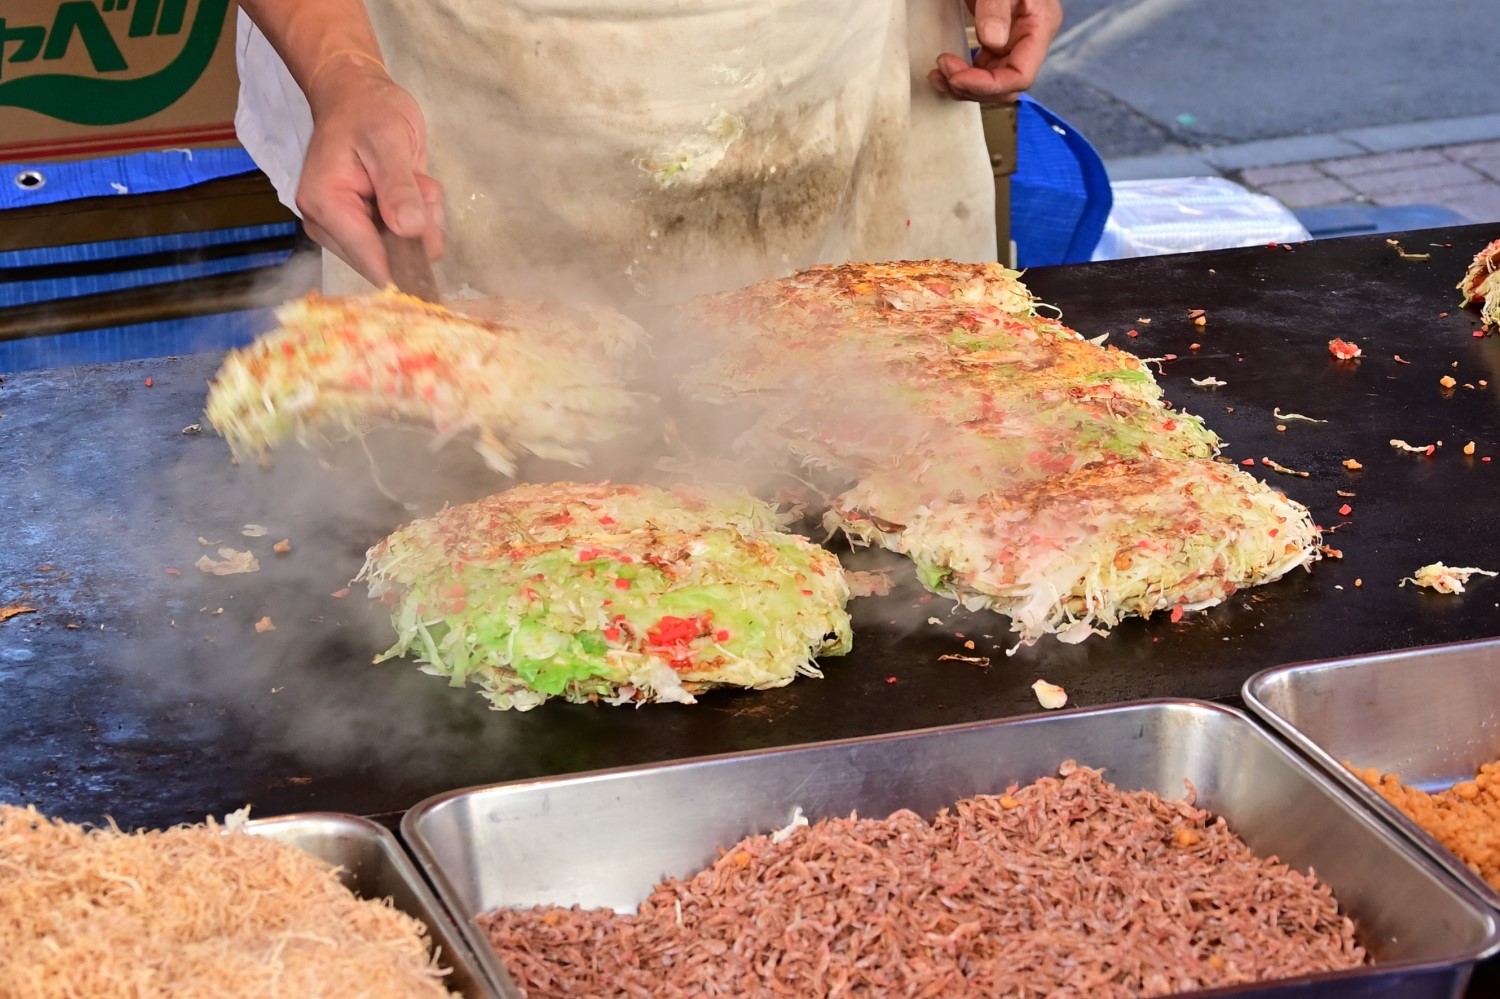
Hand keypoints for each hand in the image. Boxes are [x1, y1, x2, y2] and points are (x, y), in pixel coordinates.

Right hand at [296, 57, 445, 285]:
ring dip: (420, 221)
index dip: (408, 260)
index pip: (372, 261)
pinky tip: (413, 187)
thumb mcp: (390, 140)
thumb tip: (409, 231)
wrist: (357, 95)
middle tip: (420, 187)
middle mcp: (328, 226)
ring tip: (415, 180)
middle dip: (416, 231)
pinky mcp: (360, 227)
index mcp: (326, 206)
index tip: (431, 231)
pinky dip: (418, 217)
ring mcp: (343, 229)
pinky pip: (401, 240)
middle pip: (388, 261)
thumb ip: (399, 187)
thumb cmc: (368, 110)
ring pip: (399, 252)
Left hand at [929, 0, 1062, 103]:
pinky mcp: (996, 40)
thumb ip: (996, 7)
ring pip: (991, 83)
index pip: (1020, 75)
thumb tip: (993, 41)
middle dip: (972, 87)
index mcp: (1041, 25)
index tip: (957, 76)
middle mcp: (1029, 39)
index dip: (988, 85)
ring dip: (962, 86)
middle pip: (1005, 86)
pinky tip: (944, 71)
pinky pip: (981, 69)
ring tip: (938, 75)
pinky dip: (961, 75)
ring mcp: (1013, 41)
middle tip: (943, 72)